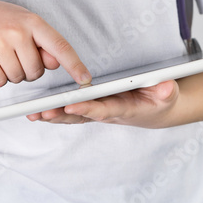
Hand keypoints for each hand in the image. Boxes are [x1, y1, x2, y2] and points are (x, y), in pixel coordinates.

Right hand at [0, 0, 91, 87]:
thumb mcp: (25, 24)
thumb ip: (43, 43)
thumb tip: (55, 62)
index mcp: (32, 22)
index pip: (59, 46)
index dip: (74, 65)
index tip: (84, 79)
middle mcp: (16, 32)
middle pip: (36, 71)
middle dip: (29, 70)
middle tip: (16, 55)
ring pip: (17, 78)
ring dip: (11, 74)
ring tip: (2, 55)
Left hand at [26, 80, 179, 127]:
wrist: (158, 109)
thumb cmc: (161, 100)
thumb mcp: (168, 93)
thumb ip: (165, 90)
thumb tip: (165, 86)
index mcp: (125, 108)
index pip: (104, 109)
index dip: (87, 109)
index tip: (71, 106)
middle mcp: (109, 112)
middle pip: (82, 115)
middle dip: (62, 115)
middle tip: (42, 113)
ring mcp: (101, 110)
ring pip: (75, 116)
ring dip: (55, 116)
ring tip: (35, 114)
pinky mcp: (96, 107)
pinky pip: (74, 111)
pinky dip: (58, 112)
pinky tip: (40, 113)